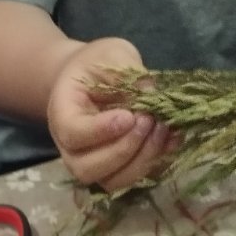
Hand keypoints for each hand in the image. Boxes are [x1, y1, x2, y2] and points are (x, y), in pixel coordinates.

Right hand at [47, 37, 176, 191]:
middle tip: (148, 120)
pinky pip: (135, 178)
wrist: (92, 78)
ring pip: (113, 181)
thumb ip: (127, 72)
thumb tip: (151, 92)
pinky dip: (157, 162)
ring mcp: (93, 163)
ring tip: (162, 128)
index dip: (101, 131)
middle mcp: (72, 149)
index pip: (74, 134)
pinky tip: (174, 137)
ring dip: (142, 160)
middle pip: (89, 168)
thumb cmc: (97, 64)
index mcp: (62, 114)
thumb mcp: (110, 54)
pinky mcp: (117, 168)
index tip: (128, 116)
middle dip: (124, 149)